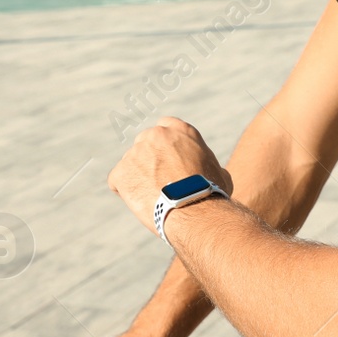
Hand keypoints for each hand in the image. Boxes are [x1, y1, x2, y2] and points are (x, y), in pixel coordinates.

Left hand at [108, 118, 233, 236]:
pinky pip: (117, 181)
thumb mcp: (220, 173)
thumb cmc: (211, 195)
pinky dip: (125, 191)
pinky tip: (140, 202)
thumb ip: (209, 165)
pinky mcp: (121, 172)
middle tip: (157, 181)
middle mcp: (156, 135)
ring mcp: (136, 152)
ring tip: (152, 197)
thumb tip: (216, 172)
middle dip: (148, 159)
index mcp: (180, 131)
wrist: (193, 210)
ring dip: (138, 176)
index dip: (165, 144)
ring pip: (131, 163)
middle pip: (145, 143)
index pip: (165, 126)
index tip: (166, 157)